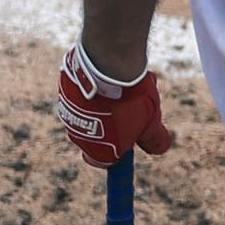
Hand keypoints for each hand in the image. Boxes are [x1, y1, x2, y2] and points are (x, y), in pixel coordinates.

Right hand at [55, 42, 172, 166]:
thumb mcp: (150, 123)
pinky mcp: (63, 89)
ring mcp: (67, 112)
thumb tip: (161, 148)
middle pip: (98, 135)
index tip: (132, 138)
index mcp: (98, 152)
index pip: (105, 161)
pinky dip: (93, 86)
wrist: (109, 62)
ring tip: (124, 86)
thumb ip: (154, 140)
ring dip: (104, 103)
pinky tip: (109, 74)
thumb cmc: (131, 99)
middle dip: (115, 123)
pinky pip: (80, 91)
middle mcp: (76, 136)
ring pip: (89, 111)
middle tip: (134, 106)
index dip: (119, 150)